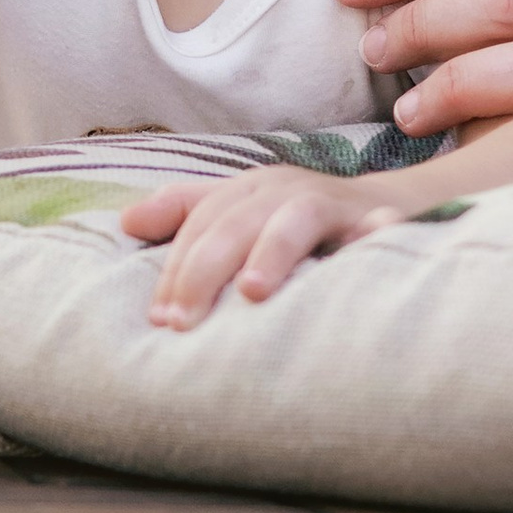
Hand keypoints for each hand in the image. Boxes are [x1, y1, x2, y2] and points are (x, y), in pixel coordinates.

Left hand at [120, 164, 395, 329]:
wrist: (386, 204)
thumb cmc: (297, 221)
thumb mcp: (240, 213)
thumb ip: (185, 213)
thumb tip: (125, 221)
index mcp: (249, 191)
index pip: (199, 224)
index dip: (175, 269)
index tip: (159, 319)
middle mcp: (286, 190)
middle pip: (235, 221)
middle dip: (204, 270)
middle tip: (183, 322)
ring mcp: (333, 203)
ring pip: (296, 218)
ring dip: (273, 250)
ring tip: (252, 292)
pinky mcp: (379, 219)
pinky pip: (379, 226)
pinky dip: (374, 234)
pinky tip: (366, 248)